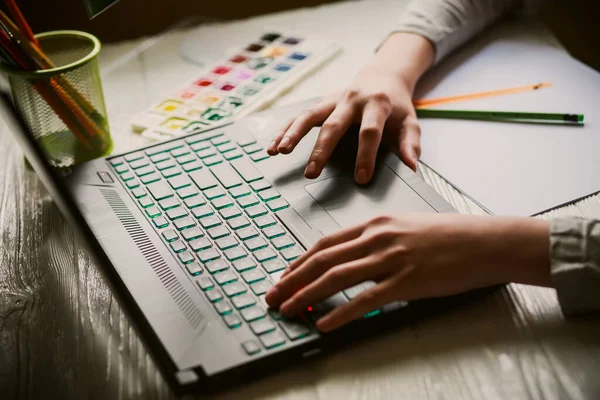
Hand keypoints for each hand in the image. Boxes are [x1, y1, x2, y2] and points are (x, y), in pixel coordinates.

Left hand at [265, 213, 550, 331]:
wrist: (485, 241)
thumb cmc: (449, 235)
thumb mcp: (406, 226)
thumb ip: (378, 239)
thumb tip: (353, 257)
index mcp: (375, 223)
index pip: (326, 242)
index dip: (300, 260)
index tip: (284, 274)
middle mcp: (378, 238)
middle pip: (323, 258)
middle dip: (292, 278)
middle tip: (272, 295)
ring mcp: (391, 259)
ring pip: (337, 277)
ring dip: (306, 294)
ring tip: (288, 308)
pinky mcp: (407, 282)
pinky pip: (366, 300)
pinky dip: (341, 313)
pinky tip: (324, 323)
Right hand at [267, 65, 420, 183]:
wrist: (382, 77)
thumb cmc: (396, 105)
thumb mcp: (410, 121)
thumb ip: (410, 144)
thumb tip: (412, 167)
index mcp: (377, 104)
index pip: (369, 132)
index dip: (365, 155)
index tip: (360, 179)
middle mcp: (351, 100)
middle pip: (334, 125)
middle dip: (321, 150)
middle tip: (311, 172)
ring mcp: (332, 100)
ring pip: (309, 116)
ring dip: (293, 134)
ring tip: (279, 151)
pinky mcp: (321, 104)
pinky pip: (299, 116)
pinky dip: (283, 130)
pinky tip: (271, 146)